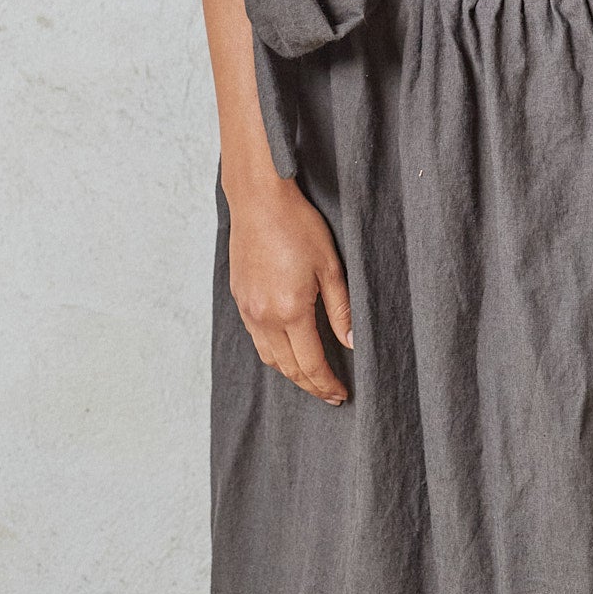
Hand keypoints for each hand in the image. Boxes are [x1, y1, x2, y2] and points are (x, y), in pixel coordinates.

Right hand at [226, 170, 353, 403]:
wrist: (259, 200)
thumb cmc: (297, 226)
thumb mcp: (329, 266)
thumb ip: (341, 309)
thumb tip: (352, 343)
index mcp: (290, 311)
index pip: (311, 363)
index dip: (327, 383)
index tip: (341, 394)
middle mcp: (264, 317)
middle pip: (288, 367)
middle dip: (310, 385)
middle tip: (329, 393)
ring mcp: (248, 309)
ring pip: (268, 356)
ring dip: (290, 372)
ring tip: (310, 376)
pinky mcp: (240, 298)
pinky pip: (256, 338)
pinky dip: (273, 351)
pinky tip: (287, 348)